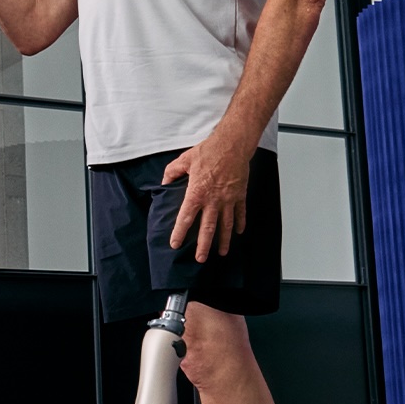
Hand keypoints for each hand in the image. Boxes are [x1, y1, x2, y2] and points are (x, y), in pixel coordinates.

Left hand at [162, 132, 251, 261]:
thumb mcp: (184, 160)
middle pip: (207, 228)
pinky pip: (240, 213)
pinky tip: (238, 233)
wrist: (233, 144)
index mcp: (196, 192)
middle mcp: (213, 200)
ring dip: (223, 241)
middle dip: (203, 246)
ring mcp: (228, 199)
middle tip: (200, 259)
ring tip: (221, 253)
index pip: (185, 217)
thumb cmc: (209, 151)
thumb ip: (172, 173)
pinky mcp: (240, 195)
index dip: (179, 232)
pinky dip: (239, 224)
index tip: (175, 244)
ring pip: (225, 225)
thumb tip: (164, 183)